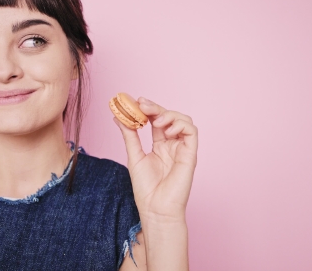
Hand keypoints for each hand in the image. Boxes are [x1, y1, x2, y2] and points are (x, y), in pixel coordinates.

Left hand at [114, 97, 197, 222]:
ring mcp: (182, 149)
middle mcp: (173, 145)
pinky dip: (180, 125)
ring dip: (169, 114)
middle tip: (142, 103)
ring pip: (184, 120)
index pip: (156, 120)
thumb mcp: (134, 156)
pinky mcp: (190, 154)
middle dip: (156, 108)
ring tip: (155, 120)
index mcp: (160, 145)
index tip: (135, 101)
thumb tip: (118, 117)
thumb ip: (130, 135)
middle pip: (169, 117)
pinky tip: (167, 130)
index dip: (148, 109)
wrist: (156, 209)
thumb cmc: (146, 189)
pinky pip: (192, 132)